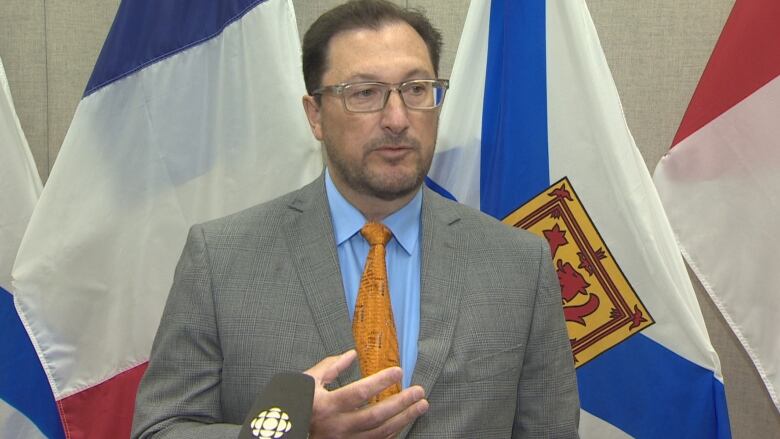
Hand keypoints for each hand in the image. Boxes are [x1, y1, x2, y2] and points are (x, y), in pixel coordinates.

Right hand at [304, 350, 428, 438]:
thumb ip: (331, 367)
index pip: (359, 392)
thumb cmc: (297, 403)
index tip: (398, 371)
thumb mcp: (307, 381)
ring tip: (421, 405)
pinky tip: (404, 421)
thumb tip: (353, 355)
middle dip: (401, 404)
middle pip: (375, 416)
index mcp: (326, 405)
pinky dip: (393, 432)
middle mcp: (337, 426)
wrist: (285, 432)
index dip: (380, 382)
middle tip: (419, 391)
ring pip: (380, 432)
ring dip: (403, 418)